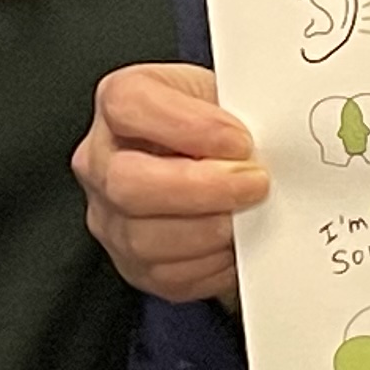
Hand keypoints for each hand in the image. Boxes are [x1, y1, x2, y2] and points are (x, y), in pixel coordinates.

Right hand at [74, 64, 268, 301]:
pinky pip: (168, 276)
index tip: (239, 141)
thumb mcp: (224, 94)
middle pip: (128, 183)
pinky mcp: (133, 263)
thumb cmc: (217, 125)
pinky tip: (234, 241)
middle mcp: (100, 160)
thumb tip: (269, 139)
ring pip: (146, 238)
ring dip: (211, 229)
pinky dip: (211, 262)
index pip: (129, 106)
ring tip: (248, 213)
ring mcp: (110, 216)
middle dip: (203, 189)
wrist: (216, 162)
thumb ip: (237, 107)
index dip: (187, 126)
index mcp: (120, 100)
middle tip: (254, 183)